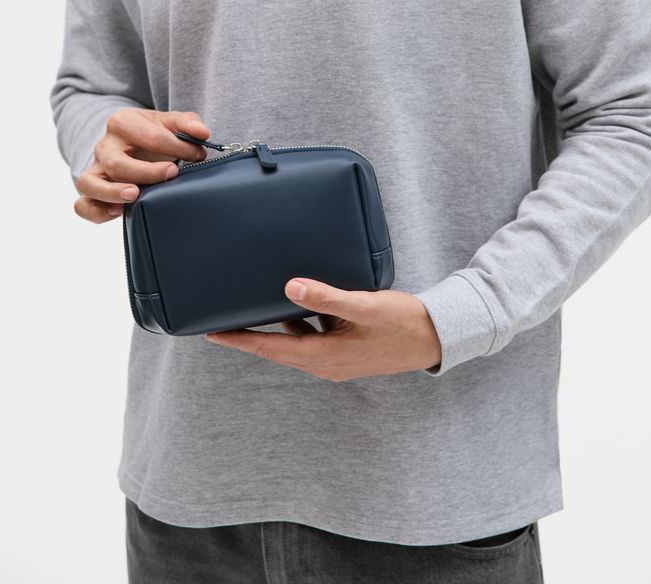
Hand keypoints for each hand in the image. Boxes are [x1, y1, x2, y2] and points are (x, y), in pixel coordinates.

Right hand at [74, 108, 209, 223]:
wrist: (131, 143)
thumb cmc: (153, 134)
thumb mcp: (170, 123)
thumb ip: (188, 124)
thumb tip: (202, 133)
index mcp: (122, 122)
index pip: (149, 136)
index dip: (177, 147)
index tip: (198, 155)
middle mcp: (104, 145)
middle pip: (116, 162)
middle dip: (146, 171)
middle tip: (172, 173)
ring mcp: (95, 169)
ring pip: (89, 183)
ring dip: (111, 192)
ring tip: (136, 195)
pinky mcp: (93, 191)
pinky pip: (83, 205)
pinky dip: (96, 211)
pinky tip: (118, 212)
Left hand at [205, 278, 442, 378]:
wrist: (436, 338)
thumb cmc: (403, 323)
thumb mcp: (364, 307)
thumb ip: (327, 297)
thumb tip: (289, 288)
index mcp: (325, 357)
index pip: (271, 350)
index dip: (241, 341)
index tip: (213, 334)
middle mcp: (326, 362)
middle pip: (277, 348)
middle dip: (249, 336)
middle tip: (222, 320)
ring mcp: (336, 357)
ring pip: (295, 341)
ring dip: (275, 328)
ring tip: (253, 306)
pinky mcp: (346, 348)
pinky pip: (313, 336)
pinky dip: (300, 322)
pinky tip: (298, 301)